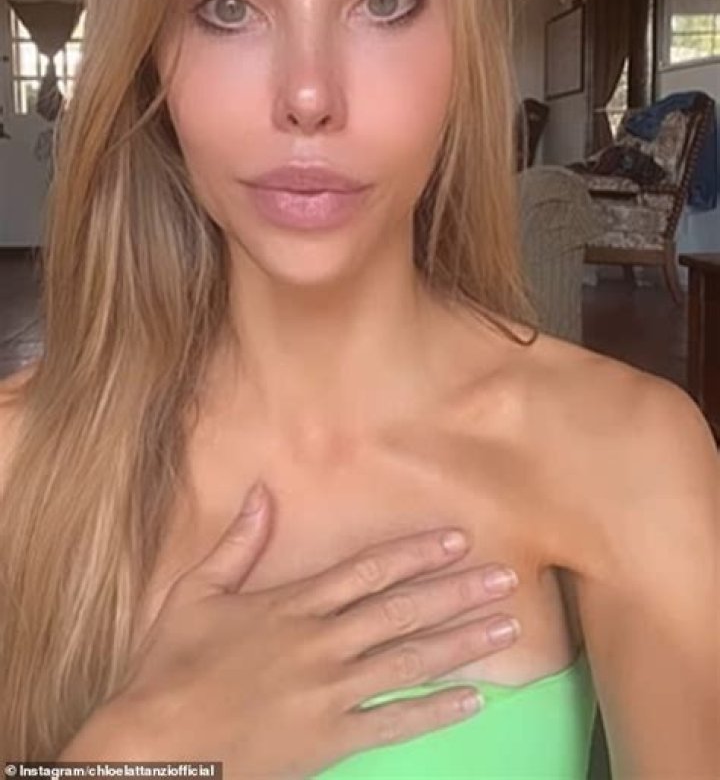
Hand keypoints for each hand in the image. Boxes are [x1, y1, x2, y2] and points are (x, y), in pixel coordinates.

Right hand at [60, 480, 519, 777]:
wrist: (157, 749)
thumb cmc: (170, 669)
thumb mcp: (194, 594)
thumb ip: (236, 544)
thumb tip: (260, 491)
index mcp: (293, 605)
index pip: (368, 570)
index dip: (416, 553)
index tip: (457, 539)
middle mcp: (322, 643)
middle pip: (402, 611)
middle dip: (457, 592)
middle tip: (506, 578)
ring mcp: (330, 693)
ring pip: (410, 661)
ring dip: (462, 643)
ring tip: (506, 628)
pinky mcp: (331, 738)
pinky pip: (394, 724)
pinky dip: (436, 711)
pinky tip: (474, 698)